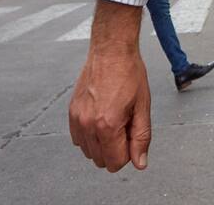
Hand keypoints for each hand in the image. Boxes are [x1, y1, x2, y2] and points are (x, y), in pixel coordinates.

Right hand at [68, 45, 151, 171]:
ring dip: (102, 143)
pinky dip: (90, 135)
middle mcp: (88, 125)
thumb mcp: (143, 107)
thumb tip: (140, 163)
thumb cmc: (129, 74)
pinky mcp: (71, 112)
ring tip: (114, 118)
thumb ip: (141, 138)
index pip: (115, 163)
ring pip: (89, 152)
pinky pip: (78, 139)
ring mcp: (76, 119)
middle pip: (101, 161)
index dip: (128, 153)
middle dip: (116, 149)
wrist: (111, 51)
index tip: (132, 134)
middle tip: (125, 124)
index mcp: (108, 125)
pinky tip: (101, 117)